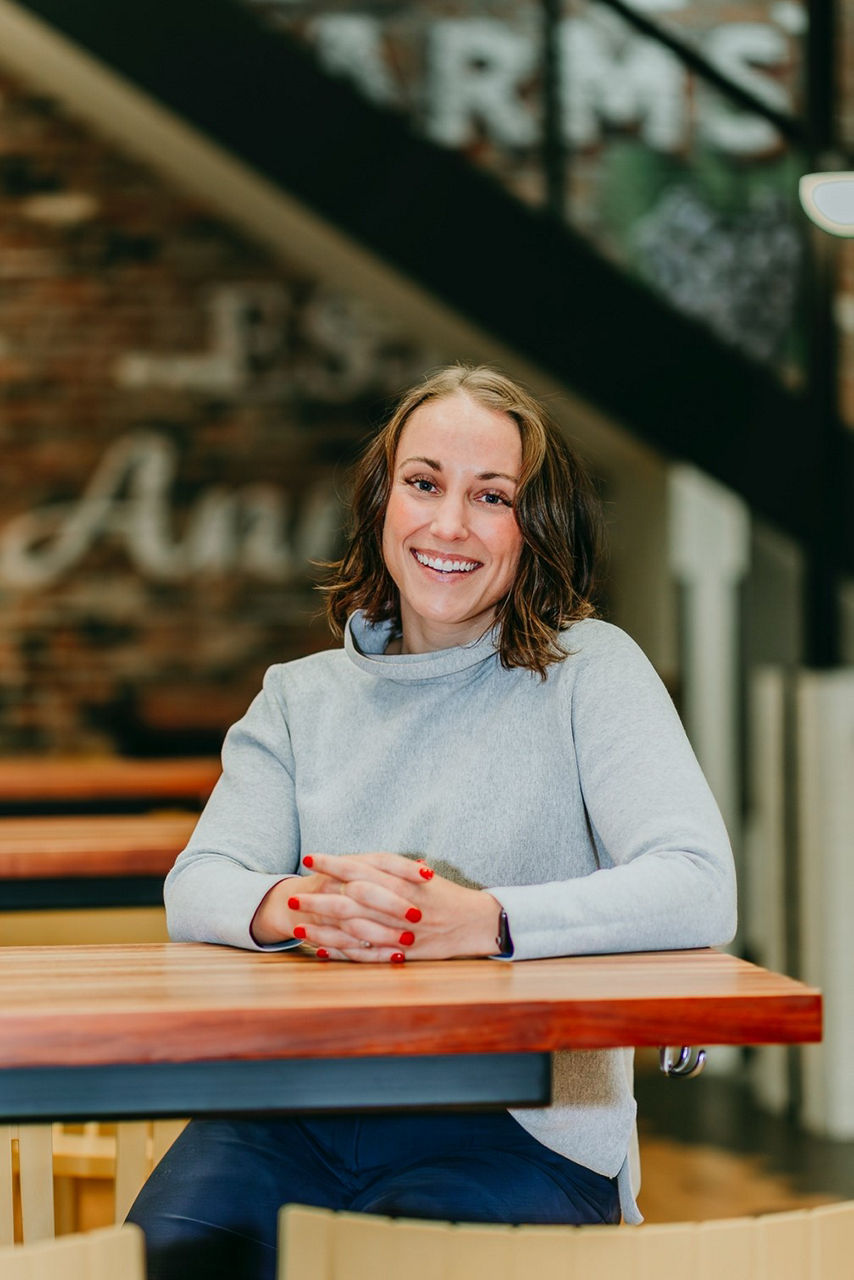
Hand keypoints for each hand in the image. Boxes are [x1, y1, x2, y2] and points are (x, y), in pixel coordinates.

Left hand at [267, 852, 501, 962]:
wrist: (478, 922)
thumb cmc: (448, 896)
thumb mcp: (421, 877)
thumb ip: (392, 871)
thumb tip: (359, 864)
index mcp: (404, 881)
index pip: (362, 869)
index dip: (334, 863)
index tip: (310, 858)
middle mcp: (400, 906)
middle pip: (351, 901)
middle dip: (319, 899)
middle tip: (291, 897)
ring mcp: (400, 932)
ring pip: (354, 930)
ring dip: (323, 929)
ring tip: (297, 927)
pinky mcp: (402, 954)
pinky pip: (366, 955)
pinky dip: (341, 953)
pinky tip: (320, 951)